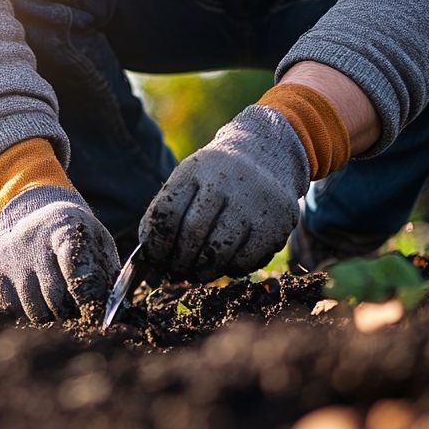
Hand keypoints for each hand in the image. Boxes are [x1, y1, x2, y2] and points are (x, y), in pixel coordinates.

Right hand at [0, 185, 119, 323]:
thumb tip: (108, 312)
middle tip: (76, 312)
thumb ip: (104, 273)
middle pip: (54, 296)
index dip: (87, 296)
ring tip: (58, 307)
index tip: (93, 311)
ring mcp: (11, 255)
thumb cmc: (74, 233)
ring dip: (49, 316)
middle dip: (70, 312)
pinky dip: (28, 312)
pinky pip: (13, 308)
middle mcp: (33, 240)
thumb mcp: (95, 239)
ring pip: (32, 308)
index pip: (75, 269)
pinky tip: (36, 298)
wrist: (33, 208)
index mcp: (65, 228)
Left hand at [139, 105, 310, 281]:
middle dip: (179, 262)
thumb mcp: (190, 179)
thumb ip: (167, 213)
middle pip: (193, 234)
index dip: (156, 243)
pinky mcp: (279, 220)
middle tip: (175, 273)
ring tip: (197, 273)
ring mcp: (256, 201)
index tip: (154, 259)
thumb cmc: (217, 177)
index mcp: (197, 169)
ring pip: (220, 251)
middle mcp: (227, 181)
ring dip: (203, 271)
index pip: (167, 213)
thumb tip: (149, 257)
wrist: (268, 155)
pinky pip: (247, 259)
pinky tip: (226, 264)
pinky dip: (232, 269)